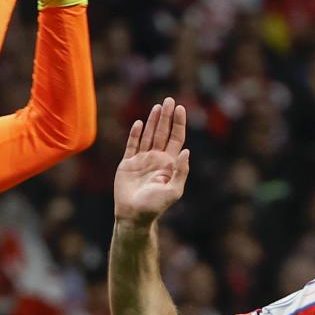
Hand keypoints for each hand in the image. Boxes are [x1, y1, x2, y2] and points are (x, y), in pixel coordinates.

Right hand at [114, 99, 191, 226]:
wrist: (134, 215)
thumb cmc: (155, 206)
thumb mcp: (174, 190)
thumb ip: (181, 171)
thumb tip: (187, 151)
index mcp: (170, 164)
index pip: (176, 138)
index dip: (178, 123)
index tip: (181, 108)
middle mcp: (157, 159)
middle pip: (163, 133)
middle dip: (166, 116)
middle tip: (169, 100)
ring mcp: (142, 160)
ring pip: (149, 135)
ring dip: (153, 121)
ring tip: (158, 106)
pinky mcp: (128, 163)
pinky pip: (132, 145)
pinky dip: (136, 134)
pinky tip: (140, 123)